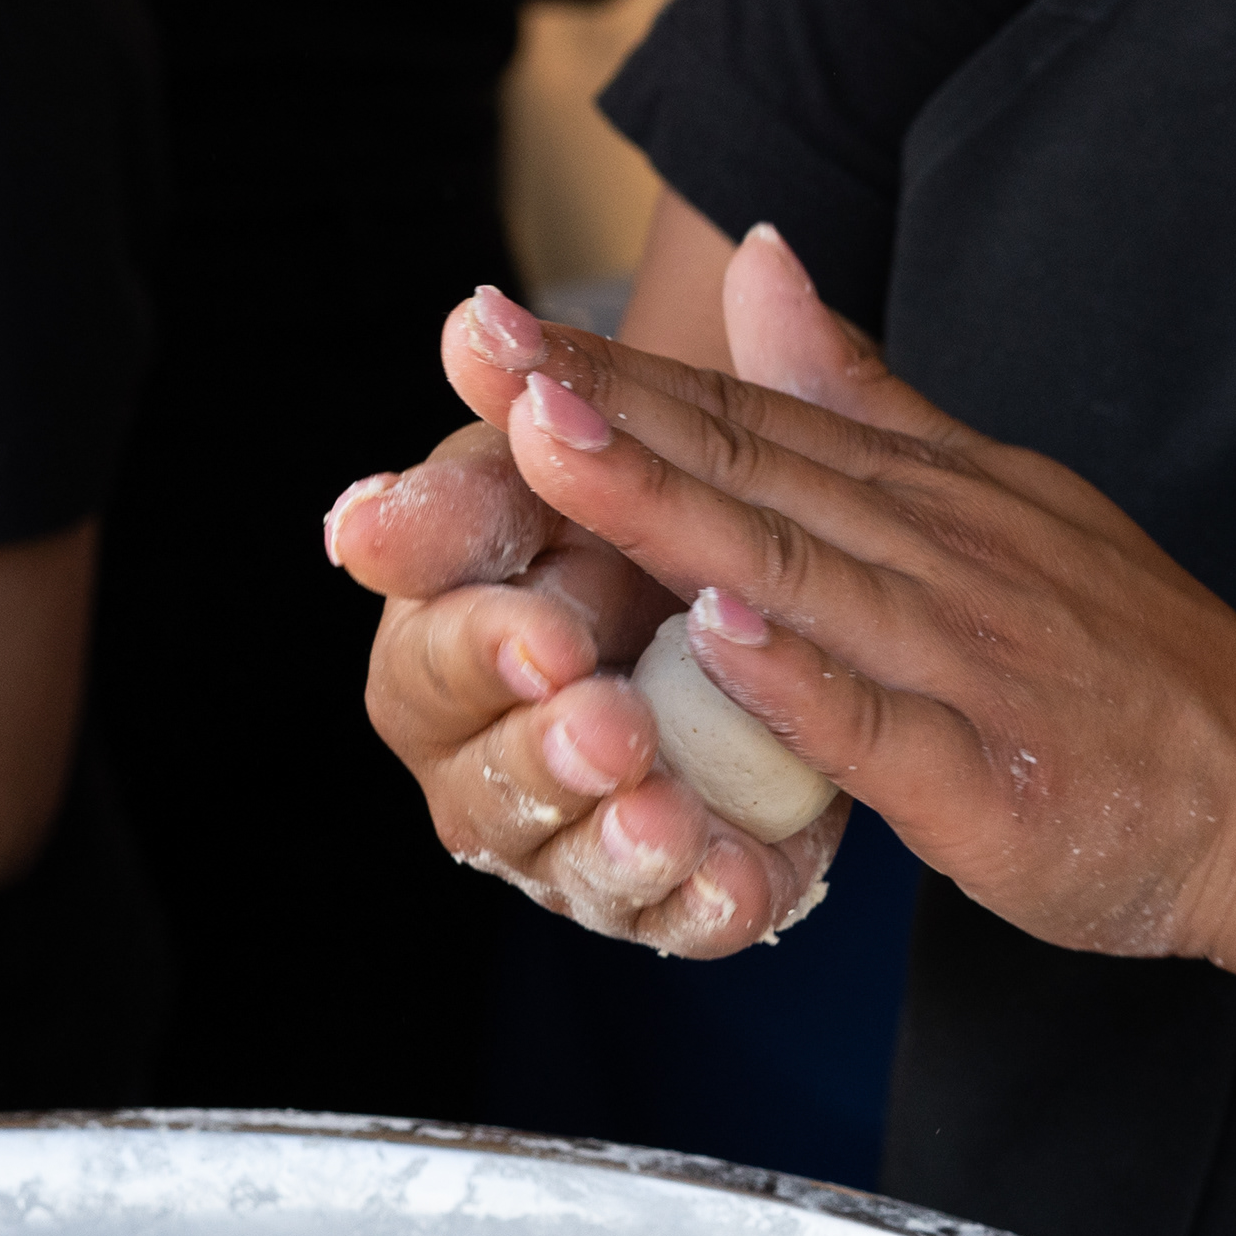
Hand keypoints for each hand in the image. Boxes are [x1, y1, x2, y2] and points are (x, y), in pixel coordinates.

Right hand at [329, 263, 845, 957]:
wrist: (812, 635)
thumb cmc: (672, 531)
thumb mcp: (633, 459)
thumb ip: (558, 408)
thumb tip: (476, 318)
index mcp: (464, 624)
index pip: (423, 624)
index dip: (456, 612)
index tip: (503, 593)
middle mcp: (496, 743)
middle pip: (472, 758)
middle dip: (528, 728)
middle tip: (584, 693)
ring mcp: (575, 831)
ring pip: (561, 853)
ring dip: (605, 828)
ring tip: (660, 804)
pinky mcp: (670, 895)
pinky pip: (669, 918)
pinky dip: (698, 897)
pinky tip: (738, 878)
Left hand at [452, 229, 1235, 979]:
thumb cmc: (1127, 663)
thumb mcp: (997, 496)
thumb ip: (868, 393)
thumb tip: (760, 264)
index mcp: (934, 493)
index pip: (751, 413)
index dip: (617, 369)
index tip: (487, 322)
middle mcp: (944, 555)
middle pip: (754, 470)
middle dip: (606, 408)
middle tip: (478, 345)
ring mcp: (969, 662)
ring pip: (800, 573)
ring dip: (672, 506)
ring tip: (552, 444)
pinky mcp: (992, 778)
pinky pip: (884, 727)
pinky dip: (802, 679)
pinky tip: (716, 632)